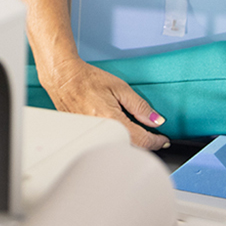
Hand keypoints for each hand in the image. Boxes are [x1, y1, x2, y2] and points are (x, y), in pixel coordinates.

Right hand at [41, 56, 169, 150]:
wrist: (63, 76)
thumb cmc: (87, 79)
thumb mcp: (120, 87)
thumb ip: (140, 106)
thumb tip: (156, 120)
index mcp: (111, 119)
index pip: (142, 140)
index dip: (156, 141)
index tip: (162, 139)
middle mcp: (101, 130)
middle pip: (130, 148)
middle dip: (144, 144)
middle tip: (150, 135)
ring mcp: (92, 134)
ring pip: (117, 147)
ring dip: (129, 143)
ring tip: (132, 131)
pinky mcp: (85, 134)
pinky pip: (105, 143)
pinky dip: (115, 139)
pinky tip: (115, 128)